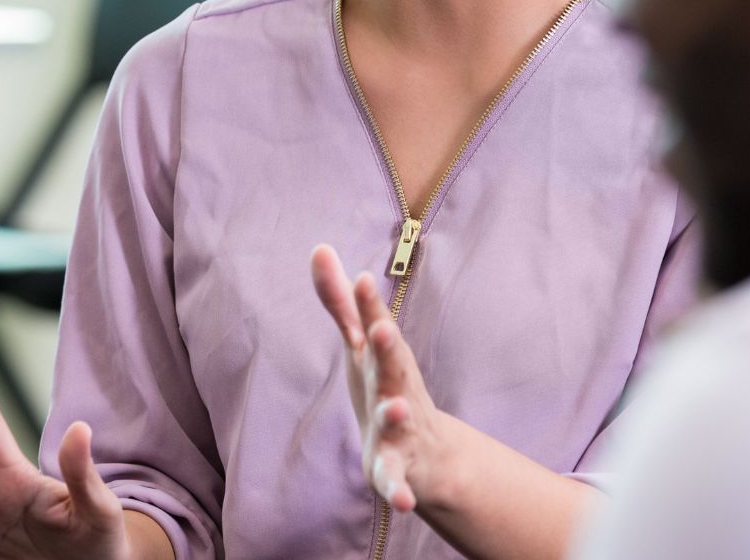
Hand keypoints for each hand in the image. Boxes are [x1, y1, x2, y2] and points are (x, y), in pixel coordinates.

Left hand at [311, 244, 447, 513]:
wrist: (430, 457)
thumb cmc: (387, 388)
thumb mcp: (361, 346)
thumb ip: (339, 302)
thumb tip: (319, 247)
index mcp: (385, 360)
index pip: (376, 328)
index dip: (367, 305)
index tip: (361, 279)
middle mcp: (397, 389)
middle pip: (393, 368)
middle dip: (389, 349)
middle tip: (383, 329)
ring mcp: (400, 430)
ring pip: (398, 422)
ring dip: (396, 414)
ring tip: (395, 407)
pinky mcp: (395, 468)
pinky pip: (397, 480)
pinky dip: (399, 489)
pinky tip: (400, 501)